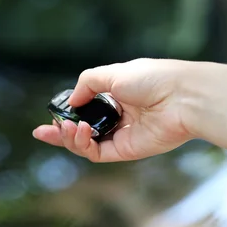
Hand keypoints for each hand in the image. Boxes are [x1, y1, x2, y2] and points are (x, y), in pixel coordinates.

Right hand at [32, 58, 194, 162]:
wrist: (182, 97)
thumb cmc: (154, 79)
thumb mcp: (113, 73)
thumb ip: (88, 84)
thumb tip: (71, 101)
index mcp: (116, 96)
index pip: (85, 109)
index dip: (66, 115)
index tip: (50, 117)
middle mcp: (118, 117)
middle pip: (82, 131)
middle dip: (61, 132)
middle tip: (45, 131)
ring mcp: (121, 135)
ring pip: (87, 144)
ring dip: (70, 138)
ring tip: (69, 128)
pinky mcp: (126, 151)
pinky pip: (97, 153)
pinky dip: (84, 145)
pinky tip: (80, 131)